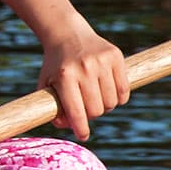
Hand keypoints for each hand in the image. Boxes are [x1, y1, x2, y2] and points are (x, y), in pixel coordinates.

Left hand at [39, 24, 128, 139]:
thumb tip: (66, 126)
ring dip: (105, 106)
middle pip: (96, 110)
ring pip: (112, 103)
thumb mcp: (46, 84)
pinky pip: (124, 90)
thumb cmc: (56, 65)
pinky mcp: (116, 56)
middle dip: (91, 115)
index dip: (81, 128)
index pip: (76, 111)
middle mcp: (84, 68)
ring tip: (96, 98)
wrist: (67, 34)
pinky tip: (109, 92)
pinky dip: (119, 98)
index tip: (84, 136)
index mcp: (64, 76)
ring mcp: (101, 62)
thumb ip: (52, 107)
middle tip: (87, 109)